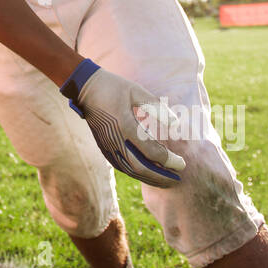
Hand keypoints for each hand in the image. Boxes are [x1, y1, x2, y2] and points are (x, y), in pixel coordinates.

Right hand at [60, 59, 185, 188]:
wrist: (85, 88)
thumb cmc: (113, 87)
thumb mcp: (137, 91)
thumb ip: (157, 107)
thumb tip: (176, 123)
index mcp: (125, 125)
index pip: (150, 151)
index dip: (168, 160)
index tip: (182, 164)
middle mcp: (115, 139)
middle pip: (140, 167)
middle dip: (160, 176)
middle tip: (177, 178)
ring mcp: (108, 145)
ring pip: (130, 170)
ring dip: (149, 178)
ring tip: (165, 180)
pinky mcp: (104, 147)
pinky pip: (121, 166)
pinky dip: (136, 173)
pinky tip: (148, 173)